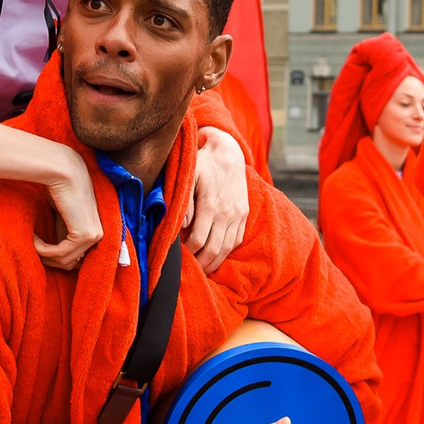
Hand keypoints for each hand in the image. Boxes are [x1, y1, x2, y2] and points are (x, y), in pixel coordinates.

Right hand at [33, 141, 103, 270]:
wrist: (63, 171)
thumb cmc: (59, 188)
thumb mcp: (63, 216)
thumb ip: (64, 232)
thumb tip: (55, 254)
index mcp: (94, 231)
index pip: (76, 259)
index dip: (55, 258)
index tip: (39, 250)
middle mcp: (98, 236)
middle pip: (70, 263)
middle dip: (48, 260)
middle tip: (32, 248)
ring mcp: (94, 236)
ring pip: (64, 261)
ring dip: (43, 254)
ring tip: (31, 240)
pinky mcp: (84, 235)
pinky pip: (59, 253)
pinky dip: (43, 250)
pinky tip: (33, 239)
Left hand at [184, 127, 251, 272]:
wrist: (229, 152)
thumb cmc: (203, 164)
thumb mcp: (188, 176)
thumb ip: (184, 202)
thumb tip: (180, 225)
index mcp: (211, 205)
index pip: (197, 239)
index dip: (187, 252)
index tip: (179, 256)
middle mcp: (227, 213)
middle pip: (213, 249)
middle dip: (201, 263)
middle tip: (190, 271)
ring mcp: (238, 215)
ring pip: (227, 248)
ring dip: (215, 262)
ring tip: (203, 269)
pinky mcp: (244, 214)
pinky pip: (236, 239)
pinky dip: (227, 251)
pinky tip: (217, 256)